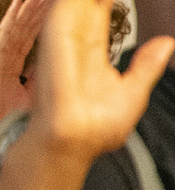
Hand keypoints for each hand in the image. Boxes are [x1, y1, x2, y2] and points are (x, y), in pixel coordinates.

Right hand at [0, 0, 54, 130]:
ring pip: (19, 22)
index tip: (61, 6)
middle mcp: (9, 56)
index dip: (48, 19)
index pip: (37, 35)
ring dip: (30, 5)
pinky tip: (19, 1)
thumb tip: (68, 64)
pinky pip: (6, 29)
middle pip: (28, 24)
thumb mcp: (39, 96)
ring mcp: (1, 54)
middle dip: (41, 6)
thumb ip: (48, 77)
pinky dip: (13, 13)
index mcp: (19, 66)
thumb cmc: (9, 121)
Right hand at [33, 0, 173, 158]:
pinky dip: (71, 1)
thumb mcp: (131, 96)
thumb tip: (165, 44)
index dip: (106, 1)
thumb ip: (146, 68)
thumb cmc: (93, 131)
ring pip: (74, 3)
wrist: (74, 144)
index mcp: (92, 56)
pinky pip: (63, 6)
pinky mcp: (55, 37)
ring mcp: (63, 40)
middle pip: (85, 5)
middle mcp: (75, 45)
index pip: (100, 17)